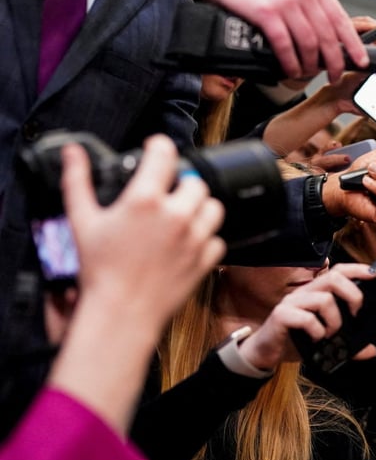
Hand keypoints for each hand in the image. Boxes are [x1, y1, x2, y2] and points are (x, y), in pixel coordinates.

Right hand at [64, 135, 225, 327]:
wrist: (122, 312)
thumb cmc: (100, 270)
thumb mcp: (82, 221)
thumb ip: (78, 181)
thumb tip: (73, 152)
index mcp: (145, 200)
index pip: (165, 153)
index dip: (159, 147)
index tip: (156, 151)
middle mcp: (176, 215)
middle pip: (195, 181)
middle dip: (181, 183)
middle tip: (166, 195)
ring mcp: (195, 237)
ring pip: (213, 207)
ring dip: (199, 208)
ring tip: (180, 217)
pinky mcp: (206, 259)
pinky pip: (217, 238)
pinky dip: (206, 239)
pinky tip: (187, 243)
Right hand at [183, 0, 367, 82]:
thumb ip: (306, 5)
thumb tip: (322, 35)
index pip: (341, 19)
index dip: (354, 44)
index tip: (360, 61)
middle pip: (328, 36)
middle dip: (334, 62)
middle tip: (333, 75)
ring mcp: (285, 2)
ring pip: (310, 44)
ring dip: (310, 65)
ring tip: (307, 74)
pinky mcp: (266, 13)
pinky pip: (286, 46)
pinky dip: (290, 62)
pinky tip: (290, 69)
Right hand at [237, 263, 374, 369]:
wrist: (266, 353)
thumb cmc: (296, 341)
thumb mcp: (326, 342)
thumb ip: (348, 346)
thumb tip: (371, 351)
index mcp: (315, 292)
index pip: (338, 271)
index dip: (356, 270)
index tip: (374, 275)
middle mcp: (303, 292)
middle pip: (333, 278)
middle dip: (352, 295)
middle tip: (355, 315)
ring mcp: (291, 302)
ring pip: (323, 299)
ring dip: (334, 321)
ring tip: (330, 334)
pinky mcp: (282, 316)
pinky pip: (306, 318)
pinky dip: (317, 331)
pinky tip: (316, 339)